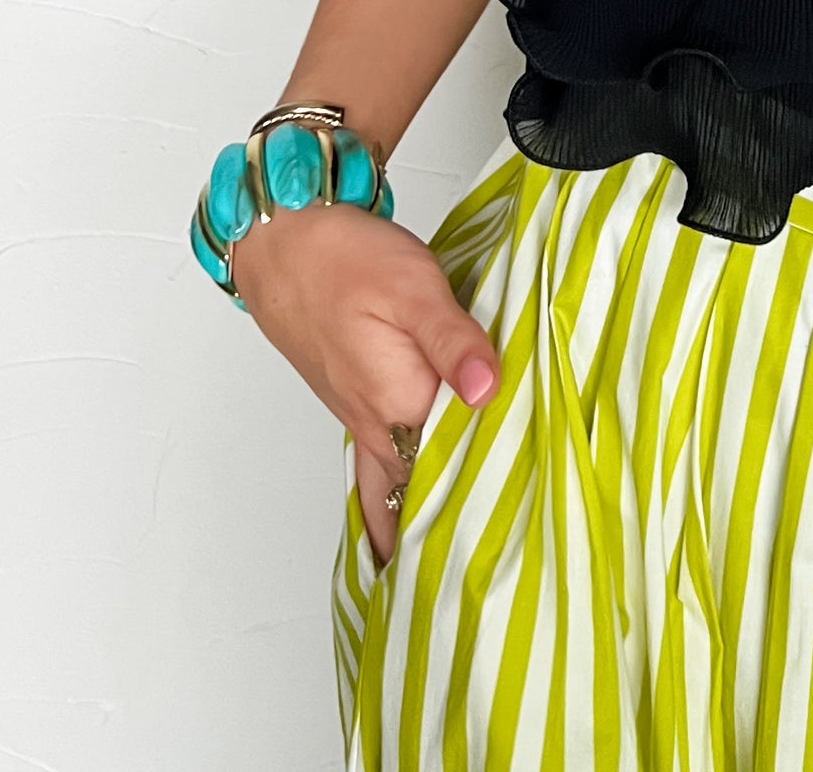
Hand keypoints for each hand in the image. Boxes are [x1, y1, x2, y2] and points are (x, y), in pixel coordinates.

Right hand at [232, 200, 499, 567]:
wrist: (284, 242)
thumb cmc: (345, 260)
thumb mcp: (415, 288)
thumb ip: (456, 342)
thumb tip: (488, 393)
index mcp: (397, 404)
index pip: (452, 471)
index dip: (492, 497)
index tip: (528, 528)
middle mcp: (377, 425)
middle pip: (418, 495)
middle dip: (451, 532)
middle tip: (493, 571)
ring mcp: (362, 418)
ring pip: (397, 485)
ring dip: (424, 516)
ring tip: (456, 562)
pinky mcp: (358, 402)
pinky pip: (380, 464)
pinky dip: (398, 491)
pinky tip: (418, 502)